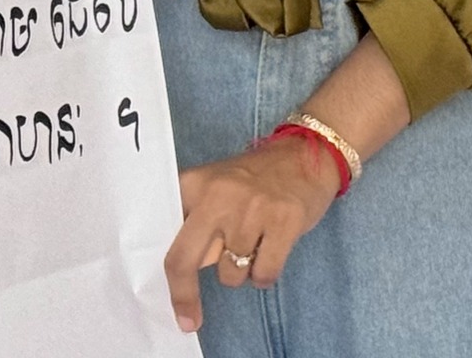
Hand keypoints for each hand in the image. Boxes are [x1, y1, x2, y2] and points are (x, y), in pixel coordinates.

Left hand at [164, 132, 341, 332]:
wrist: (310, 153)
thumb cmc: (257, 178)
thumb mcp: (216, 186)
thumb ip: (195, 219)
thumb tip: (182, 271)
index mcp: (195, 183)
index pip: (164, 237)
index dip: (161, 271)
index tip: (162, 300)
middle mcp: (220, 194)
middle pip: (185, 261)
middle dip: (185, 295)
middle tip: (191, 317)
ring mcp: (254, 207)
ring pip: (230, 273)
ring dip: (241, 272)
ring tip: (254, 248)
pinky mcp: (285, 219)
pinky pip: (263, 273)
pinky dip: (264, 276)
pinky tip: (270, 256)